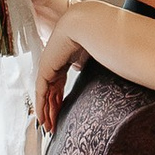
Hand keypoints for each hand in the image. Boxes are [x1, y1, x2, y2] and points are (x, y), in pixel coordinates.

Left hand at [34, 10, 88, 136]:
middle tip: (53, 127)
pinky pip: (41, 93)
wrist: (84, 26)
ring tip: (49, 129)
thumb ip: (95, 69)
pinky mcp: (44, 70)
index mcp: (65, 61)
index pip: (59, 85)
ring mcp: (48, 67)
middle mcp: (54, 65)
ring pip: (45, 96)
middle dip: (52, 110)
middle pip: (51, 93)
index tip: (62, 114)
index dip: (60, 100)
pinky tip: (43, 120)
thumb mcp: (95, 57)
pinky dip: (41, 108)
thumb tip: (112, 74)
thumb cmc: (94, 37)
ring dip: (46, 113)